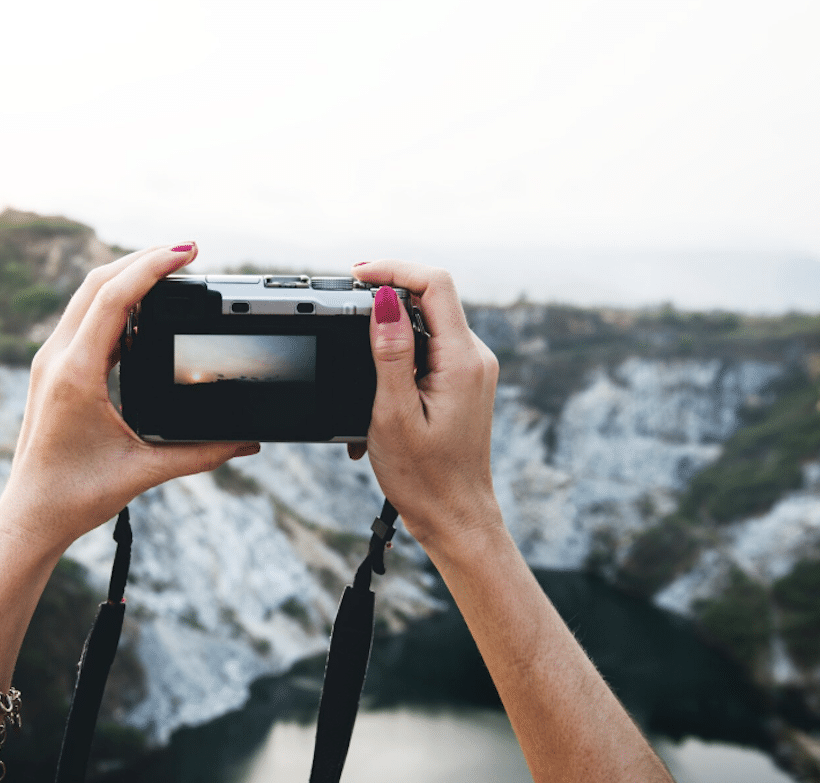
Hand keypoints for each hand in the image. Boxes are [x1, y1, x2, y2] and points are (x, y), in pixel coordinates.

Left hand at [0, 244, 258, 560]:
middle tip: (187, 251)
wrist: (29, 516)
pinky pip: (82, 318)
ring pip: (86, 296)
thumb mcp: (145, 472)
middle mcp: (57, 359)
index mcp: (76, 374)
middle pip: (97, 283)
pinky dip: (113, 301)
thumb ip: (202, 454)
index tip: (187, 251)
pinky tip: (141, 308)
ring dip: (126, 276)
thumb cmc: (75, 496)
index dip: (152, 267)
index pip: (114, 298)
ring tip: (168, 269)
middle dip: (143, 259)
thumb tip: (247, 442)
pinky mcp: (52, 371)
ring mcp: (50, 362)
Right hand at [348, 260, 500, 549]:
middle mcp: (475, 357)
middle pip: (431, 297)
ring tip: (358, 369)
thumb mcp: (393, 413)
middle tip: (344, 309)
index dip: (393, 269)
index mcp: (462, 360)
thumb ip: (390, 352)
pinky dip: (398, 357)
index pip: (435, 284)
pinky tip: (376, 390)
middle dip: (386, 296)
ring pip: (427, 323)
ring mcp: (472, 369)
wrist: (455, 517)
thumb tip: (384, 300)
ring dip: (388, 333)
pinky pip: (429, 349)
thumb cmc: (424, 478)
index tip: (356, 275)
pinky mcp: (463, 381)